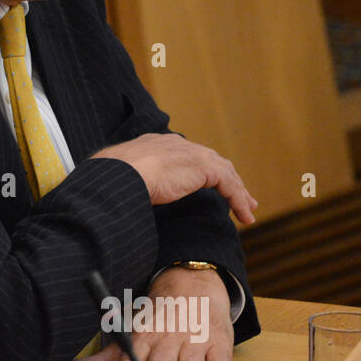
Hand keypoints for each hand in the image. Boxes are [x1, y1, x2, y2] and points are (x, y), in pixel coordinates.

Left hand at [68, 266, 233, 360]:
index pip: (133, 359)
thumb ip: (107, 359)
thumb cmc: (158, 319)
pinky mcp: (218, 341)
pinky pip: (221, 360)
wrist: (192, 283)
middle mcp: (168, 337)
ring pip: (191, 360)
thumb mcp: (131, 335)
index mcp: (144, 336)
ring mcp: (194, 338)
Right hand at [92, 133, 257, 224]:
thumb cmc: (113, 179)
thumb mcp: (123, 178)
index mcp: (156, 145)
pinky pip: (228, 184)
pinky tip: (243, 215)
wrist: (121, 174)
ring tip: (247, 210)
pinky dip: (238, 199)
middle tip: (239, 197)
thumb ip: (132, 181)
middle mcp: (177, 144)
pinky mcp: (203, 167)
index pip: (187, 156)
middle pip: (211, 161)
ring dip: (238, 192)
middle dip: (227, 179)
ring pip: (224, 172)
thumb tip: (126, 196)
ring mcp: (191, 153)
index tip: (207, 186)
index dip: (201, 172)